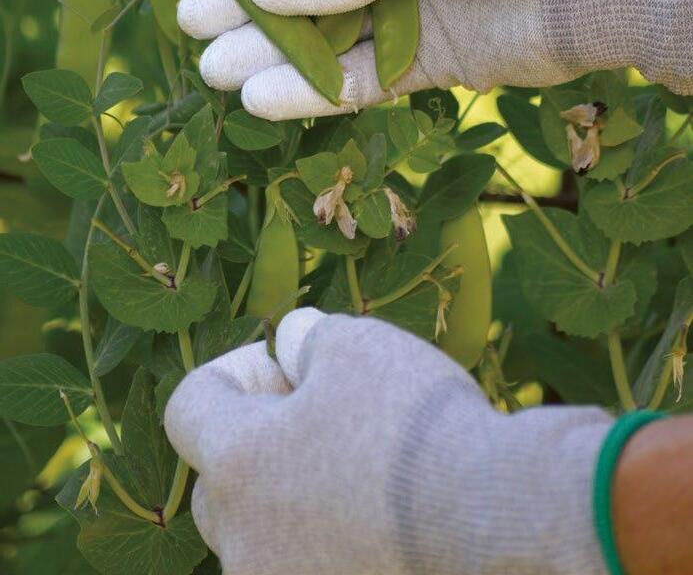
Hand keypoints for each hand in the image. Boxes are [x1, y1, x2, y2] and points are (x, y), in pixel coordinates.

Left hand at [164, 308, 610, 574]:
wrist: (492, 520)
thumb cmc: (415, 424)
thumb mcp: (357, 345)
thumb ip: (307, 337)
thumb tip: (293, 341)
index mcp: (237, 464)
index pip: (188, 406)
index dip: (234, 370)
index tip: (286, 363)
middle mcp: (243, 542)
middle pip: (219, 483)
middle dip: (257, 441)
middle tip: (320, 416)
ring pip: (263, 535)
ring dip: (292, 496)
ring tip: (358, 469)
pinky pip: (305, 565)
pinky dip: (326, 537)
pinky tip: (379, 514)